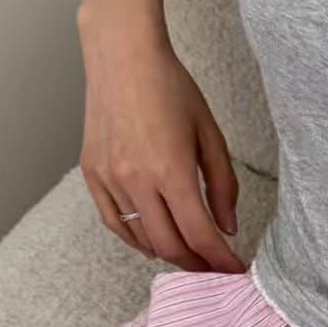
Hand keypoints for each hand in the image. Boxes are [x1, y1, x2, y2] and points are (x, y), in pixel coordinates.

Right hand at [76, 7, 244, 273]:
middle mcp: (136, 180)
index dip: (220, 260)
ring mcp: (109, 179)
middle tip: (214, 269)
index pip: (200, 234)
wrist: (122, 56)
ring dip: (168, 253)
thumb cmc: (171, 88)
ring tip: (189, 255)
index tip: (235, 270)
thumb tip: (227, 227)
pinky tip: (154, 241)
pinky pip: (114, 222)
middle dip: (197, 264)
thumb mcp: (210, 134)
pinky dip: (136, 239)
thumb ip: (222, 184)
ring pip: (141, 239)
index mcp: (171, 170)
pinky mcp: (92, 174)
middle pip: (170, 245)